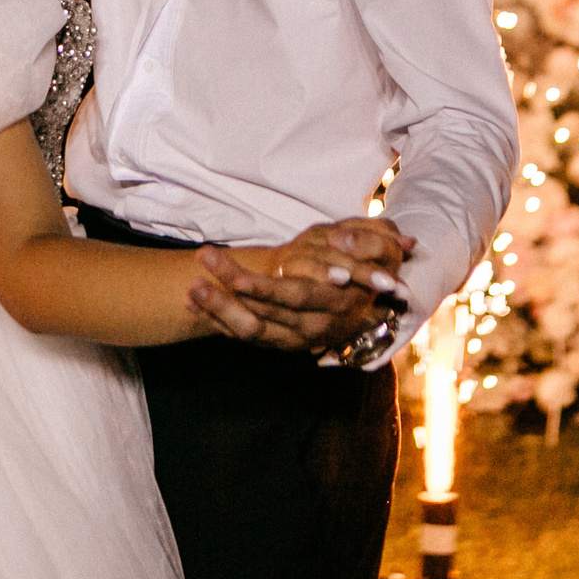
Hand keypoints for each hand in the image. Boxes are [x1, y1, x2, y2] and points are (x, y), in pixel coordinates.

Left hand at [185, 218, 415, 355]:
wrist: (381, 302)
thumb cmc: (379, 267)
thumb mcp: (386, 248)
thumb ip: (367, 240)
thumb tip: (338, 237)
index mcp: (337, 303)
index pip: (294, 297)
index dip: (263, 289)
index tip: (234, 275)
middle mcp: (315, 328)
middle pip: (265, 315)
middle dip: (229, 292)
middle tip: (203, 263)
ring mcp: (296, 339)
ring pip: (251, 330)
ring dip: (218, 310)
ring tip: (191, 287)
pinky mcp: (282, 341)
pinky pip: (245, 336)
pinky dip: (217, 321)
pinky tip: (192, 302)